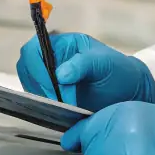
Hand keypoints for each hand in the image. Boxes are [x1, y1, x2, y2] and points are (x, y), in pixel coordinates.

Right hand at [17, 33, 154, 110]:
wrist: (128, 93)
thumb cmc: (118, 72)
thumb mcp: (105, 63)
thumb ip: (83, 65)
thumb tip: (60, 74)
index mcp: (62, 44)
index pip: (34, 50)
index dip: (37, 68)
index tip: (53, 86)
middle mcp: (51, 58)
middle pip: (26, 67)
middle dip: (39, 85)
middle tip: (57, 101)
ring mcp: (49, 77)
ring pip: (29, 84)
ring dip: (40, 97)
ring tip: (62, 106)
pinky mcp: (51, 95)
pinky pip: (36, 99)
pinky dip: (44, 106)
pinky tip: (60, 110)